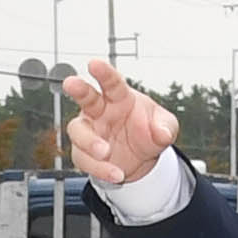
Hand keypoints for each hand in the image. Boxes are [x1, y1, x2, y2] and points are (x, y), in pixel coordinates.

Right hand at [62, 60, 176, 187]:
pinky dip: (99, 168)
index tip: (94, 64)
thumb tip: (162, 133)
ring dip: (89, 141)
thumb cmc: (149, 131)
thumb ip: (166, 127)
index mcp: (119, 97)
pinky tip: (116, 174)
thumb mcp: (166, 127)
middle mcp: (100, 111)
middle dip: (78, 89)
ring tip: (106, 152)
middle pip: (86, 97)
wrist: (142, 159)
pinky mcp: (84, 153)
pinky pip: (84, 159)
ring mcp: (90, 131)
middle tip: (71, 83)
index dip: (103, 73)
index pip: (111, 82)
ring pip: (78, 131)